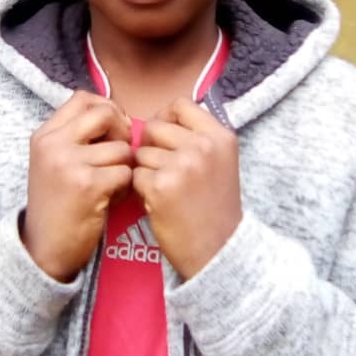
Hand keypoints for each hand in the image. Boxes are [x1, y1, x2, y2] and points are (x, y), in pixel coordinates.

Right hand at [23, 91, 132, 281]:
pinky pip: (125, 173)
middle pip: (104, 113)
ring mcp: (69, 164)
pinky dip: (125, 187)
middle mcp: (53, 145)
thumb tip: (118, 116)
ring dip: (125, 166)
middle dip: (123, 130)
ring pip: (121, 148)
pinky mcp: (88, 186)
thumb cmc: (56, 205)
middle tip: (122, 151)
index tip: (115, 128)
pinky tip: (113, 198)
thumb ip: (76, 137)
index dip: (107, 107)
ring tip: (113, 183)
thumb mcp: (53, 162)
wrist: (43, 249)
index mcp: (44, 135)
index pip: (83, 98)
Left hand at [133, 98, 241, 279]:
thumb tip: (157, 120)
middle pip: (155, 126)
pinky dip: (141, 190)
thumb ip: (197, 138)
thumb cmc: (216, 208)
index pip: (181, 104)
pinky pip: (135, 176)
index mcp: (220, 136)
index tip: (164, 137)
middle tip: (159, 168)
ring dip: (145, 171)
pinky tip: (158, 203)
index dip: (165, 117)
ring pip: (141, 153)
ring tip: (164, 190)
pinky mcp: (160, 186)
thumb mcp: (220, 162)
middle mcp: (203, 146)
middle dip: (150, 146)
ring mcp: (182, 165)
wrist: (219, 251)